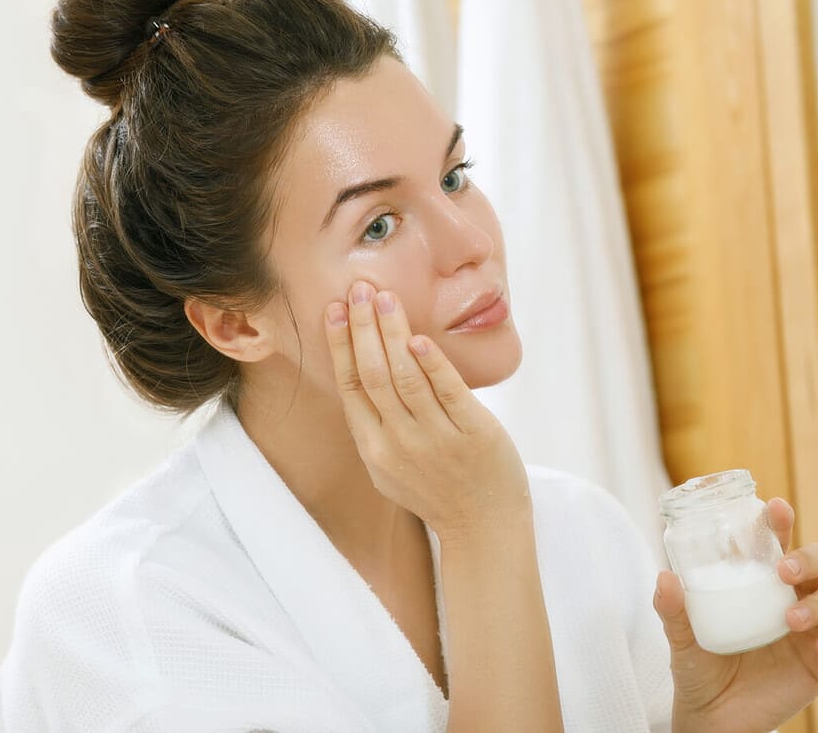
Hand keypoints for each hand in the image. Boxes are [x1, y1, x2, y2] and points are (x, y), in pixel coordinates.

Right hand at [323, 280, 530, 542]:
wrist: (484, 528)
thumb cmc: (439, 491)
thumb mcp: (391, 468)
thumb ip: (376, 427)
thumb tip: (362, 375)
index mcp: (374, 450)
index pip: (350, 387)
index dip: (339, 346)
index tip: (333, 310)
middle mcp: (399, 444)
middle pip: (372, 375)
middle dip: (362, 327)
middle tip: (357, 288)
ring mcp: (436, 439)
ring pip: (405, 377)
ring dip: (393, 333)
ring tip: (385, 298)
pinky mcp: (472, 434)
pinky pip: (447, 392)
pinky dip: (432, 364)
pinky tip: (419, 339)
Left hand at [652, 498, 817, 732]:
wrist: (714, 720)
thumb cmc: (700, 669)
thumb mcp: (681, 640)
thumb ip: (673, 610)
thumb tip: (665, 578)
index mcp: (761, 584)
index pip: (778, 544)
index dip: (781, 523)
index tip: (775, 509)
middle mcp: (792, 598)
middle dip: (809, 557)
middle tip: (784, 571)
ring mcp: (813, 629)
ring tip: (791, 620)